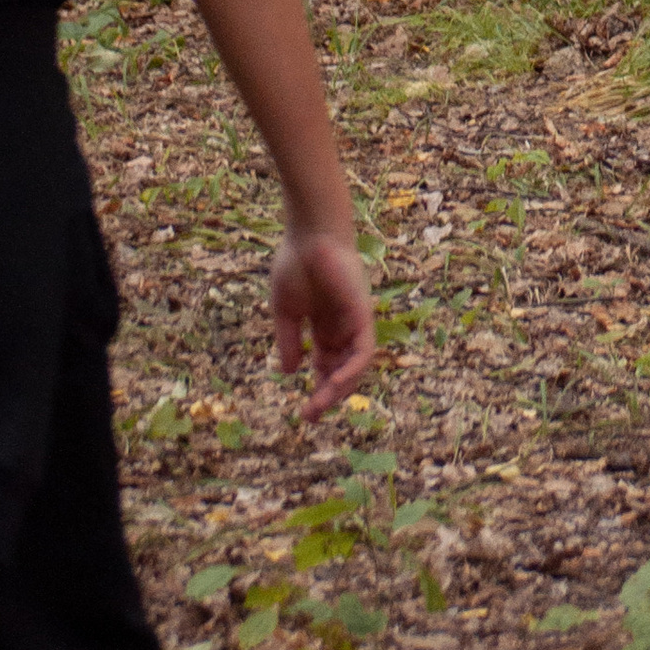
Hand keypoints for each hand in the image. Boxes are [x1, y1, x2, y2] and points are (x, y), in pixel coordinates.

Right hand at [271, 224, 375, 416]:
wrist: (309, 233)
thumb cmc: (296, 263)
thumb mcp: (286, 310)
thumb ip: (288, 340)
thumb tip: (288, 371)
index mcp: (325, 324)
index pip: (327, 364)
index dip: (318, 388)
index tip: (305, 411)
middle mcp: (343, 325)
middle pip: (342, 369)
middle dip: (328, 395)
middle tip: (310, 416)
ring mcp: (355, 320)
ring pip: (355, 365)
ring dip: (339, 389)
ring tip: (319, 406)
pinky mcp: (363, 313)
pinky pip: (364, 350)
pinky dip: (351, 370)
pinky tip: (333, 384)